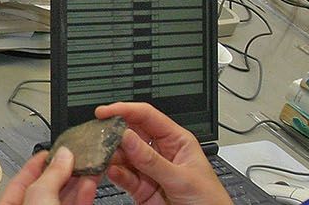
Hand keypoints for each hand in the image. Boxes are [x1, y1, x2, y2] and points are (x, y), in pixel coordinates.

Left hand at [0, 148, 97, 204]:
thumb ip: (51, 174)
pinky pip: (78, 204)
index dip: (36, 162)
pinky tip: (91, 180)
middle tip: (76, 153)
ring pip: (65, 196)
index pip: (20, 179)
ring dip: (79, 179)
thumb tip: (63, 155)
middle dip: (63, 169)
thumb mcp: (40, 196)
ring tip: (89, 162)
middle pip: (47, 186)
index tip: (52, 149)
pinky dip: (85, 192)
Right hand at [95, 103, 230, 204]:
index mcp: (176, 140)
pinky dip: (113, 174)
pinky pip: (122, 176)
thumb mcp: (181, 178)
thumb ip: (152, 160)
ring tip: (102, 157)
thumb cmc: (209, 200)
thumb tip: (128, 138)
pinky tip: (110, 171)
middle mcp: (160, 152)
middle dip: (114, 134)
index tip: (106, 112)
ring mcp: (149, 170)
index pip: (148, 117)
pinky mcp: (140, 188)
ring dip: (111, 156)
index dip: (126, 111)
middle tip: (99, 136)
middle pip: (132, 134)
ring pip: (123, 156)